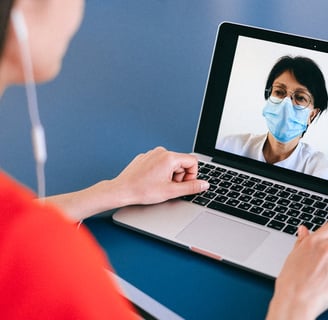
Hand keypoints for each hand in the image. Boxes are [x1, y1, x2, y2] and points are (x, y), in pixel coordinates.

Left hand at [45, 147, 208, 220]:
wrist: (122, 190)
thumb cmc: (142, 190)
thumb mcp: (171, 191)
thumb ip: (191, 187)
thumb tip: (204, 185)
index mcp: (169, 157)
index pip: (193, 162)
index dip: (192, 175)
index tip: (183, 184)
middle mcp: (161, 151)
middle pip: (182, 162)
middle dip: (180, 176)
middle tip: (169, 187)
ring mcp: (152, 153)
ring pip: (171, 163)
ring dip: (170, 175)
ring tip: (159, 185)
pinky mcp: (145, 157)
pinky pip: (160, 162)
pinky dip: (161, 172)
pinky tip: (152, 181)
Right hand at [267, 224, 327, 319]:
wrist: (295, 302)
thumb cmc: (291, 281)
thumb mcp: (293, 257)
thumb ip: (301, 241)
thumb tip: (303, 229)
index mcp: (314, 242)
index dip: (327, 230)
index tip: (326, 234)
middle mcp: (326, 249)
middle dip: (327, 246)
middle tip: (321, 259)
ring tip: (322, 269)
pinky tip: (325, 276)